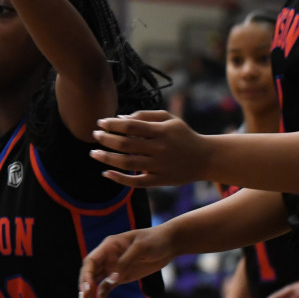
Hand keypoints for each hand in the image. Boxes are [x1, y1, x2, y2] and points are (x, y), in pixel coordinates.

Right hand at [78, 226, 173, 297]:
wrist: (169, 244)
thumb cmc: (154, 240)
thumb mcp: (140, 248)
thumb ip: (125, 262)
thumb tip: (112, 279)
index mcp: (109, 246)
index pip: (91, 261)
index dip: (86, 274)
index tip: (88, 287)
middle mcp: (107, 257)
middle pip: (90, 272)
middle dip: (85, 285)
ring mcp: (113, 267)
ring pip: (96, 281)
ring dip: (91, 292)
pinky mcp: (121, 277)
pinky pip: (107, 287)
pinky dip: (103, 296)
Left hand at [90, 110, 211, 186]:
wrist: (205, 158)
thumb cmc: (183, 135)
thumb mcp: (169, 119)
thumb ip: (145, 115)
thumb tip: (119, 118)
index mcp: (161, 131)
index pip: (131, 126)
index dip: (112, 124)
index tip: (100, 123)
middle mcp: (159, 149)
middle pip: (126, 144)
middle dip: (106, 139)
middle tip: (94, 136)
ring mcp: (159, 166)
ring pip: (127, 163)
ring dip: (106, 158)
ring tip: (93, 153)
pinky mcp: (159, 181)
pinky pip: (135, 182)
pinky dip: (118, 179)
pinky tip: (105, 173)